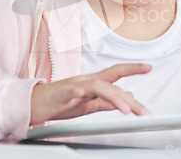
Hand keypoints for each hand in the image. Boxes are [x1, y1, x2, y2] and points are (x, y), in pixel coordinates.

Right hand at [30, 63, 151, 125]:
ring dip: (113, 97)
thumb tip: (126, 98)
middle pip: (111, 82)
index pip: (116, 73)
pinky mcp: (60, 95)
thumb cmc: (59, 103)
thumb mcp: (87, 104)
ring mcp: (73, 86)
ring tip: (125, 110)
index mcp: (92, 82)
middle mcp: (85, 80)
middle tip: (143, 112)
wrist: (32, 103)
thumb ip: (106, 101)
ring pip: (97, 86)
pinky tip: (83, 95)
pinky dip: (77, 92)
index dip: (132, 68)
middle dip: (129, 97)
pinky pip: (70, 92)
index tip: (149, 67)